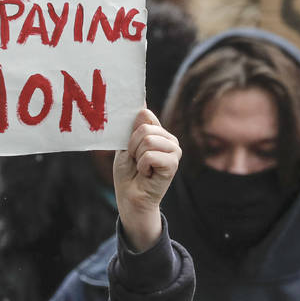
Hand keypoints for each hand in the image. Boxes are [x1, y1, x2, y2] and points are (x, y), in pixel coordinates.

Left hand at [112, 109, 179, 251]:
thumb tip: (141, 103)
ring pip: (148, 141)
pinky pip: (150, 155)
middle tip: (135, 160)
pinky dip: (142, 166)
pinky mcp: (173, 164)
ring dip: (137, 157)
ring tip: (142, 167)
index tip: (128, 147)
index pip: (145, 115)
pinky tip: (147, 174)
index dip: (130, 132)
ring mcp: (174, 151)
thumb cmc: (127, 173)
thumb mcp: (125, 146)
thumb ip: (133, 127)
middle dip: (132, 146)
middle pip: (144, 128)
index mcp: (158, 132)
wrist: (130, 197)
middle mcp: (169, 139)